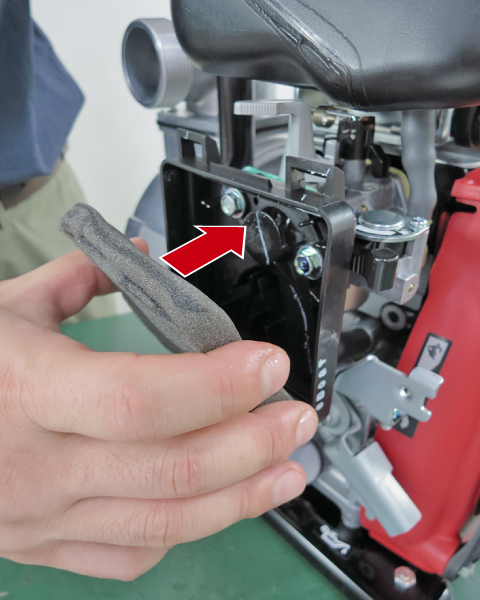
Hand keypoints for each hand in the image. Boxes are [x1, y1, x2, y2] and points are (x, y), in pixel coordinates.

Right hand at [0, 242, 317, 579]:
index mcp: (26, 391)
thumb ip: (77, 277)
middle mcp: (37, 465)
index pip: (140, 398)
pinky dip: (183, 532)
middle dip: (252, 443)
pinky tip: (216, 505)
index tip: (268, 364)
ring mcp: (41, 518)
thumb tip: (140, 254)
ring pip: (163, 523)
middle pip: (171, 468)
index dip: (216, 384)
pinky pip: (127, 556)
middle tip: (297, 419)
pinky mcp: (42, 546)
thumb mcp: (3, 307)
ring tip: (287, 472)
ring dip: (241, 497)